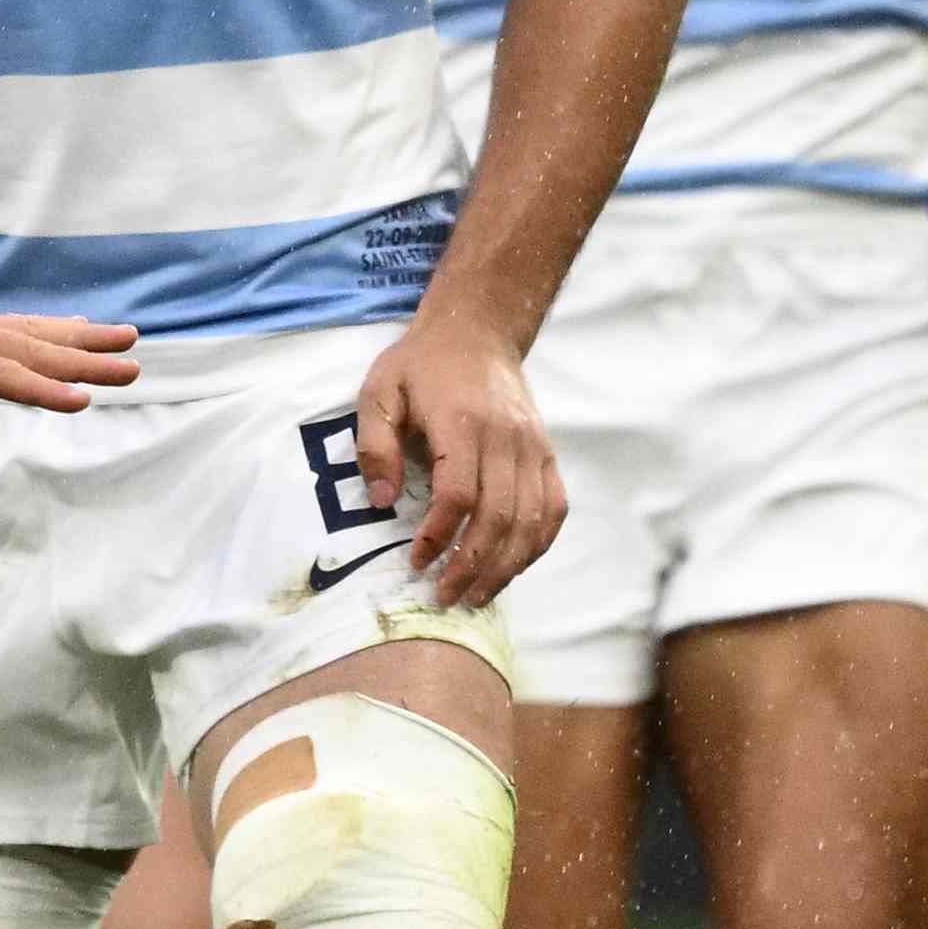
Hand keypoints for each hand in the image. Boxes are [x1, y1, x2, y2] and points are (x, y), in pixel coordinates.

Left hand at [0, 298, 142, 434]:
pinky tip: (68, 329)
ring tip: (125, 336)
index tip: (88, 398)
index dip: (42, 390)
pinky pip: (11, 327)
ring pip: (28, 332)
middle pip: (29, 348)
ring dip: (76, 337)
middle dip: (83, 358)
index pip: (0, 375)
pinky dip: (46, 329)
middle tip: (135, 363)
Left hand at [355, 310, 557, 603]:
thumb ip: (375, 444)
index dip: (439, 535)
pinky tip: (512, 567)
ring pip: (530, 520)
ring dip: (505, 566)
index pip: (458, 493)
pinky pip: (553, 509)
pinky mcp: (548, 455)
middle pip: (499, 516)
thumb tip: (381, 501)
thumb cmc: (420, 365)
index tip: (416, 561)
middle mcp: (507, 438)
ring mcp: (535, 448)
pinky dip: (537, 545)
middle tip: (446, 595)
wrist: (476, 332)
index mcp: (461, 422)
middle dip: (473, 565)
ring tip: (476, 594)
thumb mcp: (378, 391)